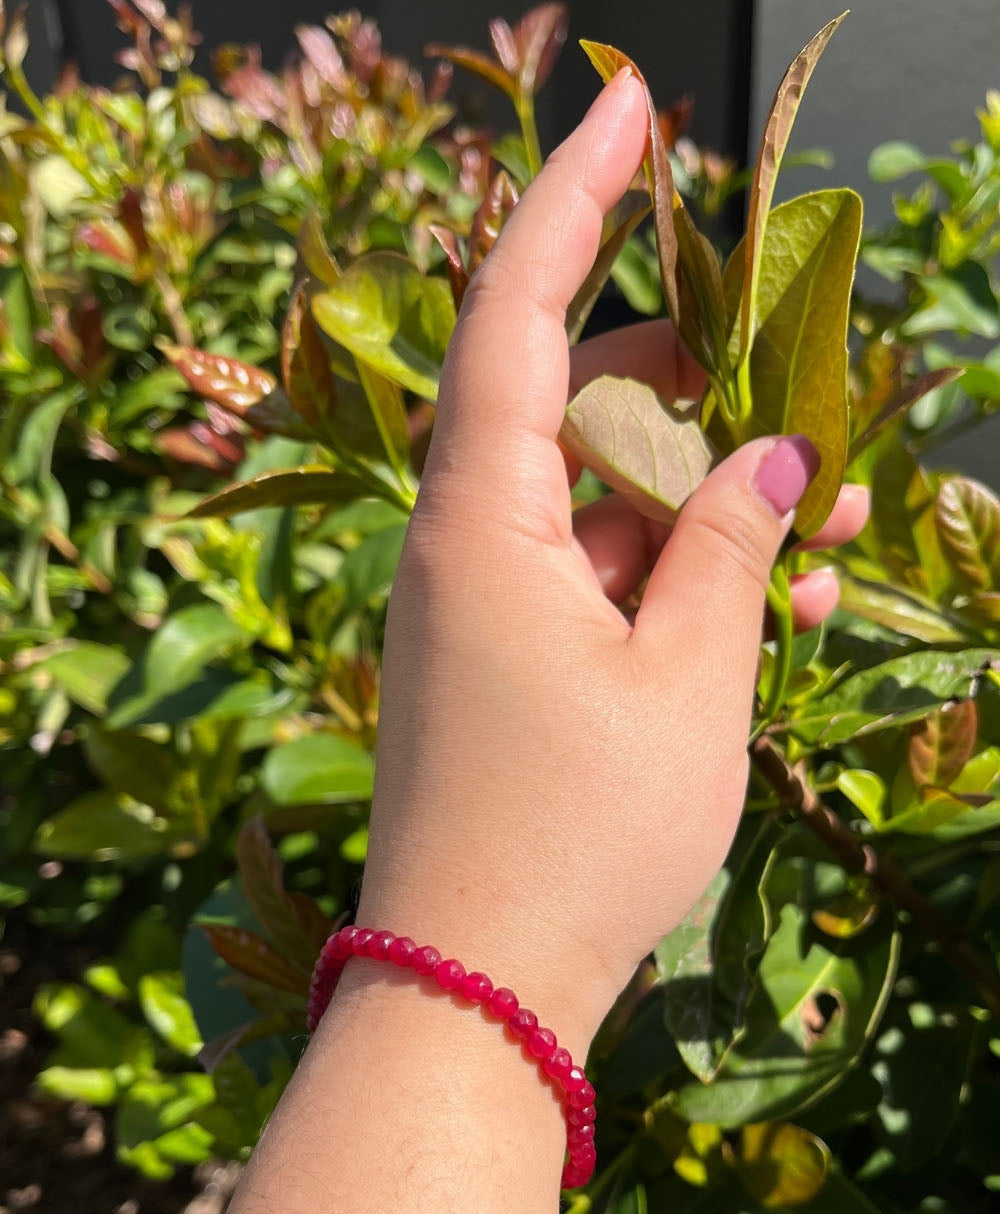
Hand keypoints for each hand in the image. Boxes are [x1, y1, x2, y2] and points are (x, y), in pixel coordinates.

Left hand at [355, 71, 866, 1058]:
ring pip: (608, 502)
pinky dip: (677, 581)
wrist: (477, 987)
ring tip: (824, 554)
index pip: (517, 308)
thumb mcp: (688, 682)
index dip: (577, 197)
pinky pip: (599, 579)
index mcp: (482, 519)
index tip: (638, 108)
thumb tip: (770, 461)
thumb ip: (733, 550)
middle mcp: (467, 544)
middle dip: (709, 407)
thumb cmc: (576, 839)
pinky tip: (772, 613)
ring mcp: (484, 605)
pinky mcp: (508, 661)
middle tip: (821, 449)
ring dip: (713, 510)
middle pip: (587, 409)